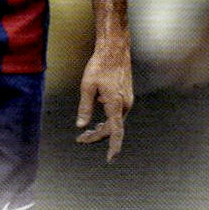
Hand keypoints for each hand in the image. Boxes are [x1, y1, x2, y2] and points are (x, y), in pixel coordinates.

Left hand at [76, 40, 133, 161]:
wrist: (114, 50)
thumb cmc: (100, 66)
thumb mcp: (87, 87)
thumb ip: (85, 108)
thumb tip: (81, 125)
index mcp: (115, 104)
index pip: (116, 132)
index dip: (113, 147)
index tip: (110, 159)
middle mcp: (125, 104)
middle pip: (112, 128)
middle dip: (97, 136)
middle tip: (81, 139)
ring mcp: (127, 100)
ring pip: (115, 121)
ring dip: (102, 128)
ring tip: (87, 133)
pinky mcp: (126, 95)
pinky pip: (117, 113)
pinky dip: (107, 120)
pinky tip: (97, 120)